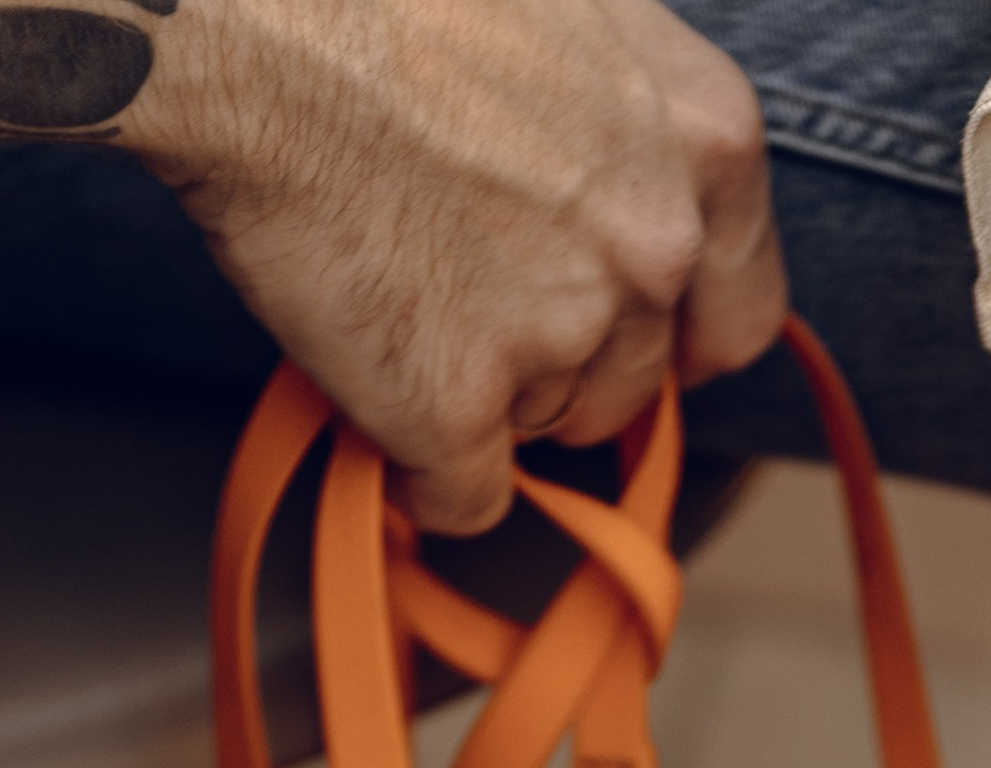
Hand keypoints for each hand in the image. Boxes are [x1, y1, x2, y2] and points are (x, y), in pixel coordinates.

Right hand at [127, 0, 786, 528]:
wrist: (253, 13)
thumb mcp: (579, 14)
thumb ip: (633, 125)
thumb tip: (621, 213)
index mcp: (706, 143)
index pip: (737, 315)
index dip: (675, 339)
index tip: (627, 340)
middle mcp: (655, 247)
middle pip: (628, 384)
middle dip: (559, 363)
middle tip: (465, 288)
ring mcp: (560, 333)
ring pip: (541, 430)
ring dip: (479, 394)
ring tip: (398, 287)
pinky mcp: (455, 406)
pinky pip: (459, 498)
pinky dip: (415, 465)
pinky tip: (369, 390)